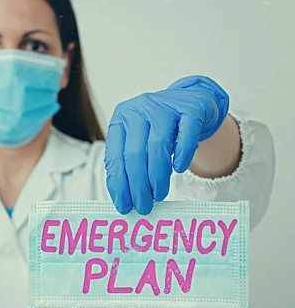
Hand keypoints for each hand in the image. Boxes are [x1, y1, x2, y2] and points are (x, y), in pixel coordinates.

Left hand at [104, 75, 229, 214]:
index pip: (115, 156)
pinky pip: (186, 135)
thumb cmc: (161, 127)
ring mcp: (166, 106)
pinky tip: (179, 170)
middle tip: (143, 206)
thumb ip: (130, 162)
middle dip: (138, 185)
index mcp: (121, 118)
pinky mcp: (191, 108)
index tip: (123, 205)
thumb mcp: (139, 139)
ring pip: (158, 146)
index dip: (118, 184)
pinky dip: (182, 155)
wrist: (193, 101)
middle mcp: (140, 108)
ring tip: (159, 195)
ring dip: (157, 177)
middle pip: (135, 154)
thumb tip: (124, 197)